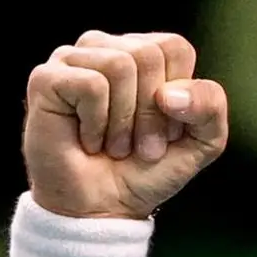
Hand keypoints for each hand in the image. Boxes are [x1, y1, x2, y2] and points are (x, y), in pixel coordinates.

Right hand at [21, 30, 228, 219]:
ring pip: (119, 65)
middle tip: (135, 144)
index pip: (174, 47)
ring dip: (123, 121)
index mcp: (143, 52)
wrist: (104, 209)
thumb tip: (169, 93)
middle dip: (151, 114)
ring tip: (112, 143)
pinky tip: (87, 140)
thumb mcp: (202, 141)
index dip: (178, 98)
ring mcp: (72, 59)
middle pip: (148, 54)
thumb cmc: (147, 171)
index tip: (164, 131)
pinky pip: (91, 84)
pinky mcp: (46, 78)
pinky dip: (96, 123)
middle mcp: (106, 47)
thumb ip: (211, 107)